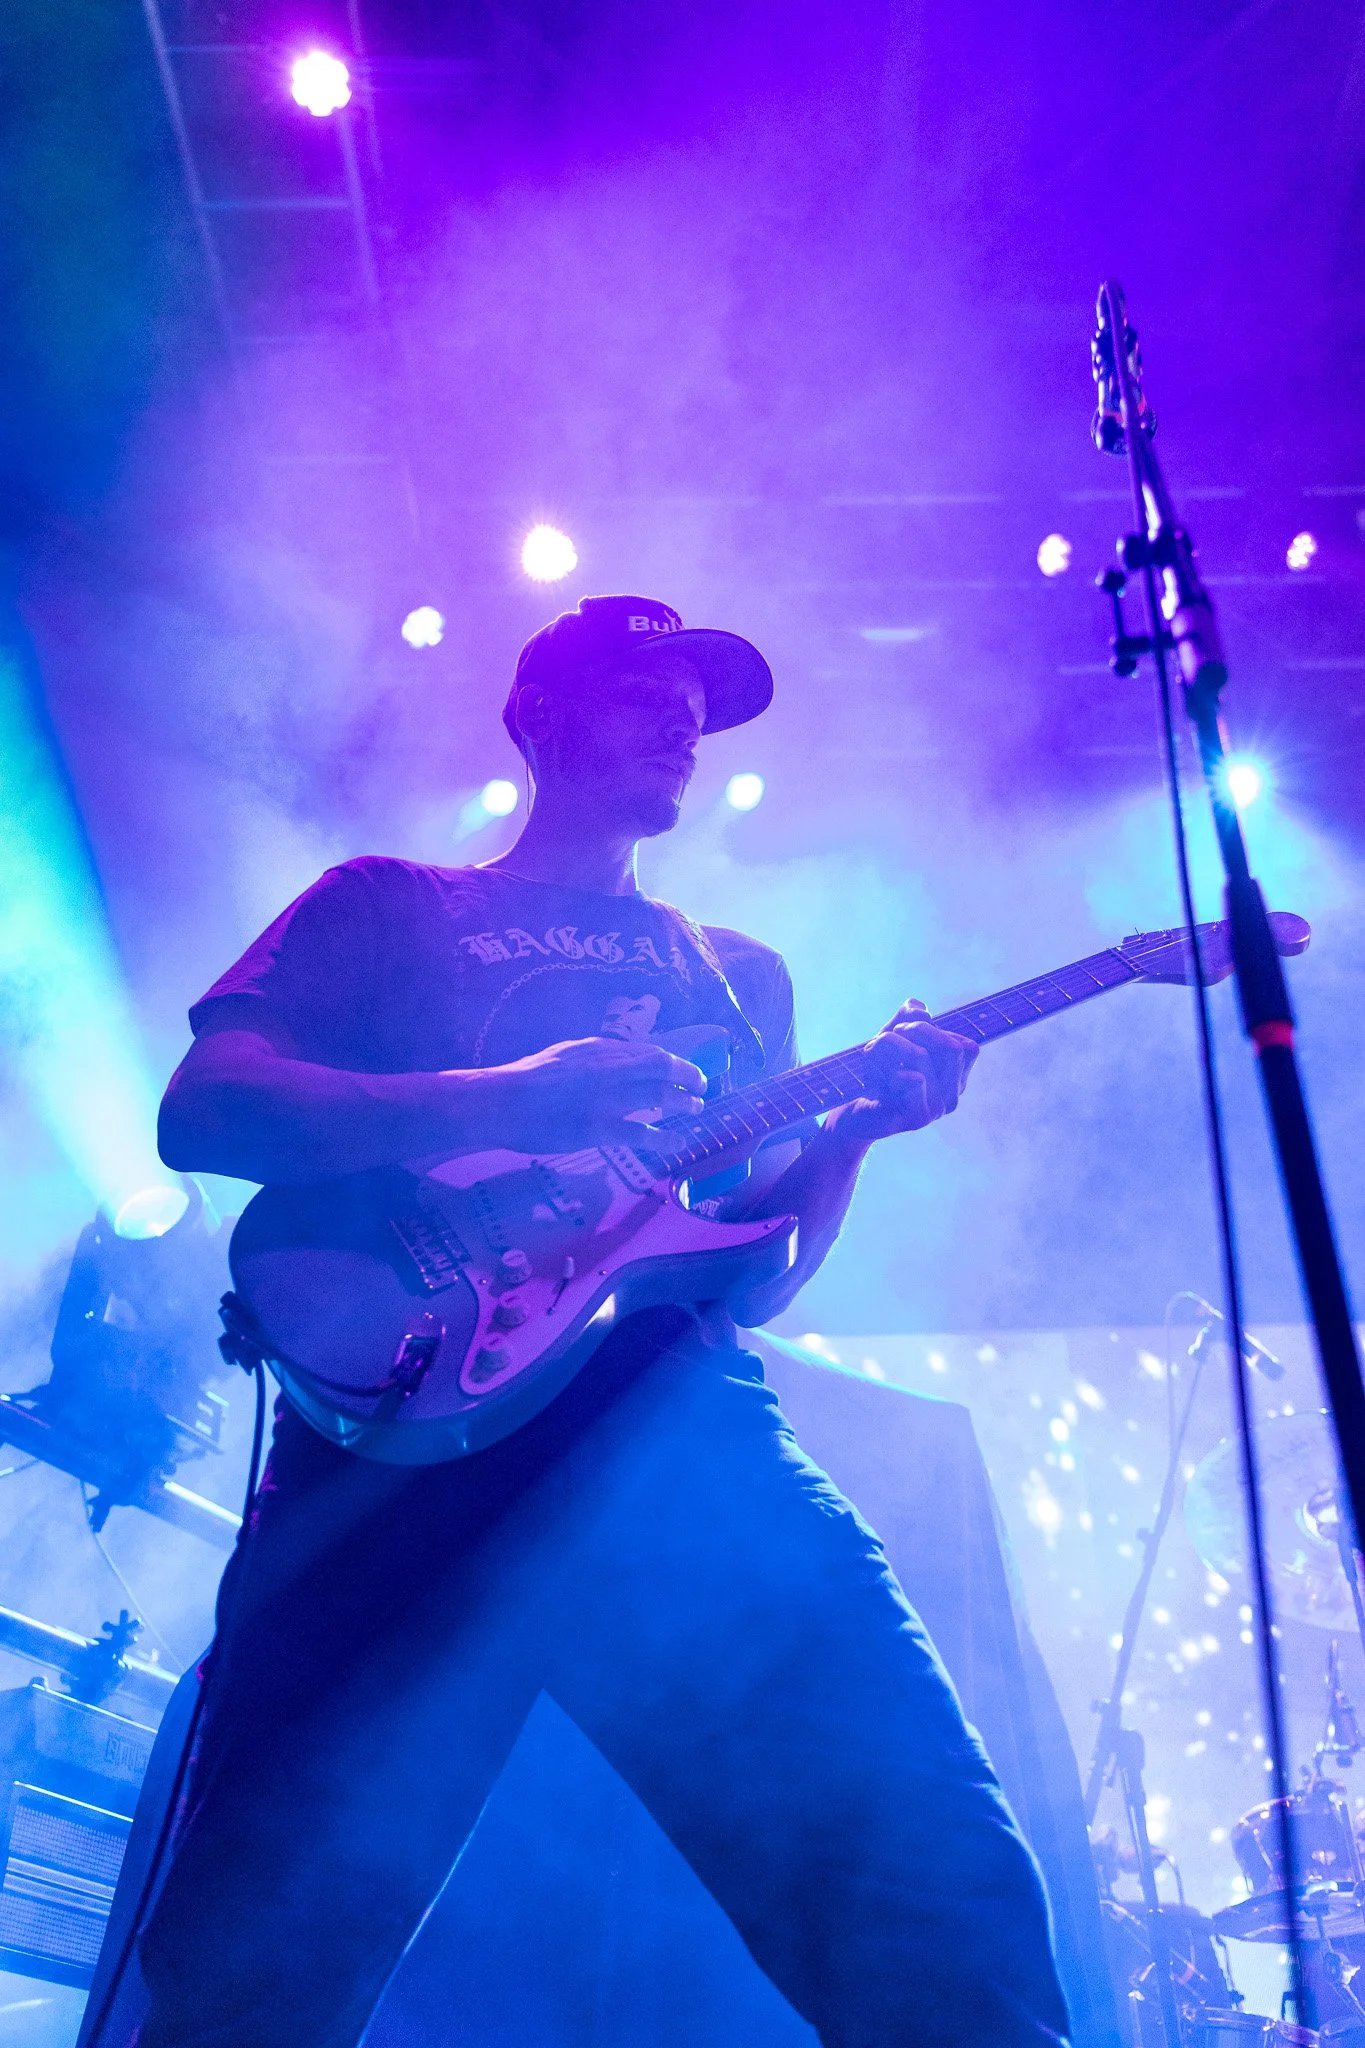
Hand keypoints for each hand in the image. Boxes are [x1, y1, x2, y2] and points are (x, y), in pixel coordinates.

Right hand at [476, 1036, 707, 1152]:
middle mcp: (608, 1069)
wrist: (501, 1101)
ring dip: (683, 1102)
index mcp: (598, 1049)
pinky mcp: (598, 1129)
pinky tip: (678, 1141)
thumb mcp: (564, 1053)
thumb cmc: (526, 1077)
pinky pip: (641, 1134)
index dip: (672, 1061)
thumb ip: (594, 1055)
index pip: (648, 1051)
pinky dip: (664, 1137)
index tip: (682, 1069)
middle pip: (662, 1067)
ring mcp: (606, 1099)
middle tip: (701, 1085)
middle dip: (689, 1075)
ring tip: (696, 1108)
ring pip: (659, 1096)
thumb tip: (618, 1056)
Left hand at [827, 1000, 978, 1143]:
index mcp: (954, 1080)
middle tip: (886, 1036)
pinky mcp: (915, 1119)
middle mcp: (951, 1098)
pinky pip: (912, 1078)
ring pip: (923, 1056)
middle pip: (952, 1047)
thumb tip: (920, 1010)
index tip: (904, 1030)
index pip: (967, 1047)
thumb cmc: (875, 1074)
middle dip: (916, 1030)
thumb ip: (906, 1018)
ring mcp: (936, 1111)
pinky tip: (874, 1077)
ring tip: (870, 1050)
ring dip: (890, 1043)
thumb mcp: (891, 1038)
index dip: (934, 1030)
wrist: (851, 1111)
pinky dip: (886, 1066)